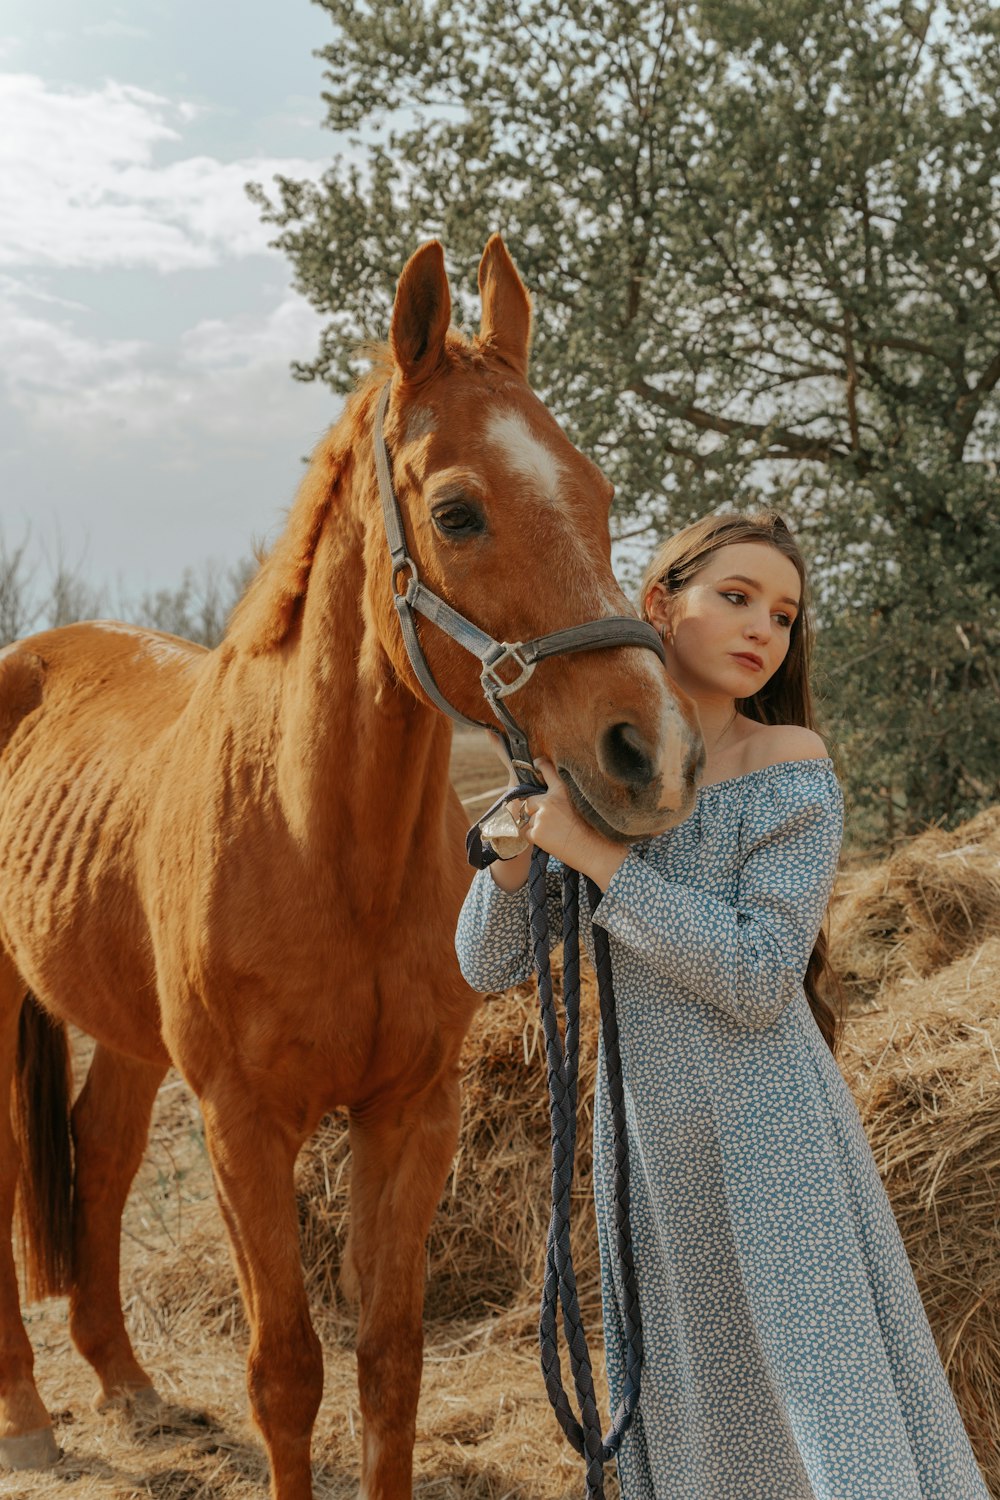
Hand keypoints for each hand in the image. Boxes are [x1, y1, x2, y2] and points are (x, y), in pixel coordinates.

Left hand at [517, 758, 627, 890]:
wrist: (595, 850)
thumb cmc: (594, 830)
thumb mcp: (582, 804)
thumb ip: (564, 798)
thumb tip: (550, 799)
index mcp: (561, 790)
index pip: (546, 770)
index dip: (539, 766)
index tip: (536, 764)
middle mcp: (548, 801)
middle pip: (528, 801)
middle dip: (532, 809)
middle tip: (546, 820)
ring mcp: (540, 817)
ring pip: (528, 819)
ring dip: (536, 826)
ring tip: (554, 834)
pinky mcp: (536, 833)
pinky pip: (527, 834)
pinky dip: (535, 838)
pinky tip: (550, 841)